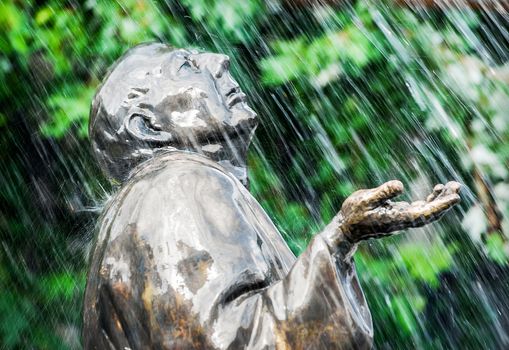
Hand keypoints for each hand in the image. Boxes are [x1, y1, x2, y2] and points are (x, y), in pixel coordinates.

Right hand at [338, 180, 460, 242]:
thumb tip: (400, 185)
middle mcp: (402, 221)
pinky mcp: (399, 215)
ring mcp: (402, 219)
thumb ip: (382, 193)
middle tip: (457, 186)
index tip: (455, 197)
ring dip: (439, 199)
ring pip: (426, 211)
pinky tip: (435, 190)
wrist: (346, 228)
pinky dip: (430, 200)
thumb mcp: (364, 199)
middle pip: (430, 213)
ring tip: (451, 185)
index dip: (441, 206)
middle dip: (444, 200)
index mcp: (396, 218)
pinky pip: (420, 209)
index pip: (424, 213)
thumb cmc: (353, 214)